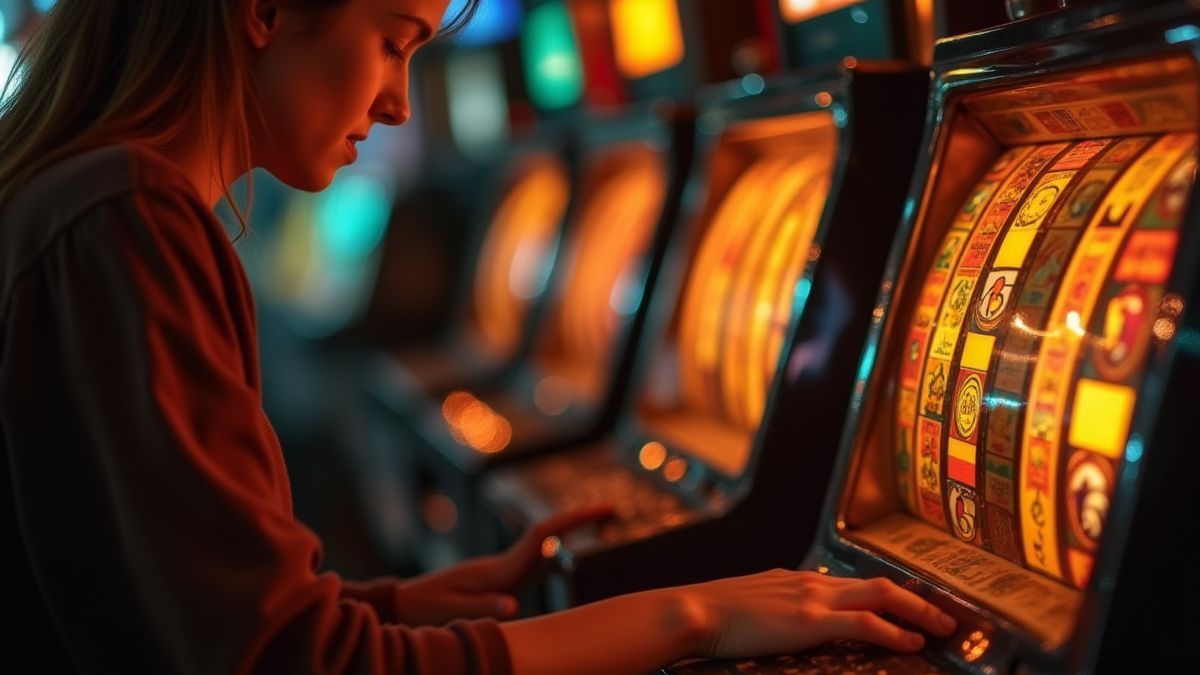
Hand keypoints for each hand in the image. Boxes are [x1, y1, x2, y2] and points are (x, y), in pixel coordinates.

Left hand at [394, 505, 612, 624]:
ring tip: (604, 529)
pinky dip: (556, 556)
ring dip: (570, 537)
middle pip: (549, 536)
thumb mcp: (452, 610)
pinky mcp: (500, 582)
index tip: (601, 511)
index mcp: (499, 570)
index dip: (572, 524)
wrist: (404, 603)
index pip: (542, 538)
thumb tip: (515, 604)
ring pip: (543, 549)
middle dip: (580, 522)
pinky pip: (535, 565)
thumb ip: (484, 606)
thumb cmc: (426, 608)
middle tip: (613, 511)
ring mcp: (504, 572)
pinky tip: (566, 558)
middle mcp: (505, 566)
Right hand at [681, 569, 956, 658]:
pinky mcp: (811, 620)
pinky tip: (911, 643)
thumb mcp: (750, 606)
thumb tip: (780, 623)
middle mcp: (812, 583)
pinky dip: (894, 631)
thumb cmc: (713, 615)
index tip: (907, 607)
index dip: (884, 596)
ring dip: (916, 610)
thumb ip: (774, 609)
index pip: (852, 585)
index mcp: (797, 580)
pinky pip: (865, 623)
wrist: (695, 611)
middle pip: (877, 583)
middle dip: (914, 599)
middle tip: (943, 615)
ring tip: (942, 627)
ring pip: (880, 595)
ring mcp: (813, 598)